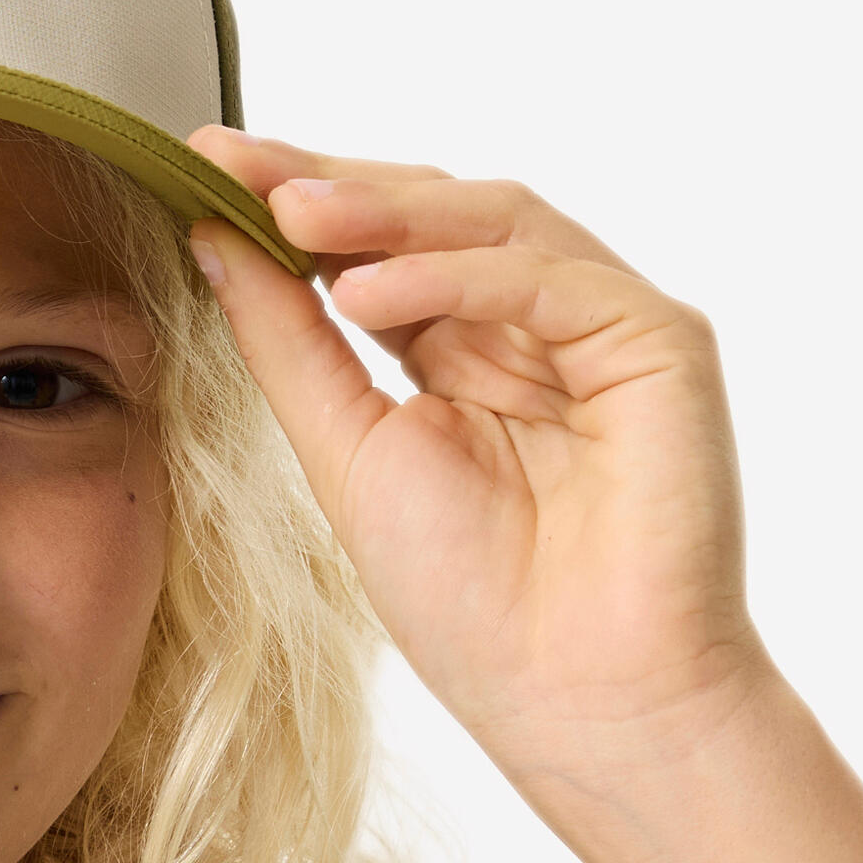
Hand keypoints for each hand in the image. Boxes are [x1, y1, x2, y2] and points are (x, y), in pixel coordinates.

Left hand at [187, 127, 770, 790]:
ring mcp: (601, 328)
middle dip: (330, 184)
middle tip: (237, 163)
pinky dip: (458, 274)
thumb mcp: (344, 453)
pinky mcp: (660, 344)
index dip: (292, 201)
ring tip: (290, 216)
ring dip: (385, 213)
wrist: (577, 699)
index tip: (203, 164)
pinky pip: (552, 277)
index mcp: (459, 354)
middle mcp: (532, 327)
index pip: (375, 249)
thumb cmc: (475, 605)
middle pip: (434, 211)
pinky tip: (365, 293)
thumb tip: (213, 234)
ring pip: (494, 221)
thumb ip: (287, 343)